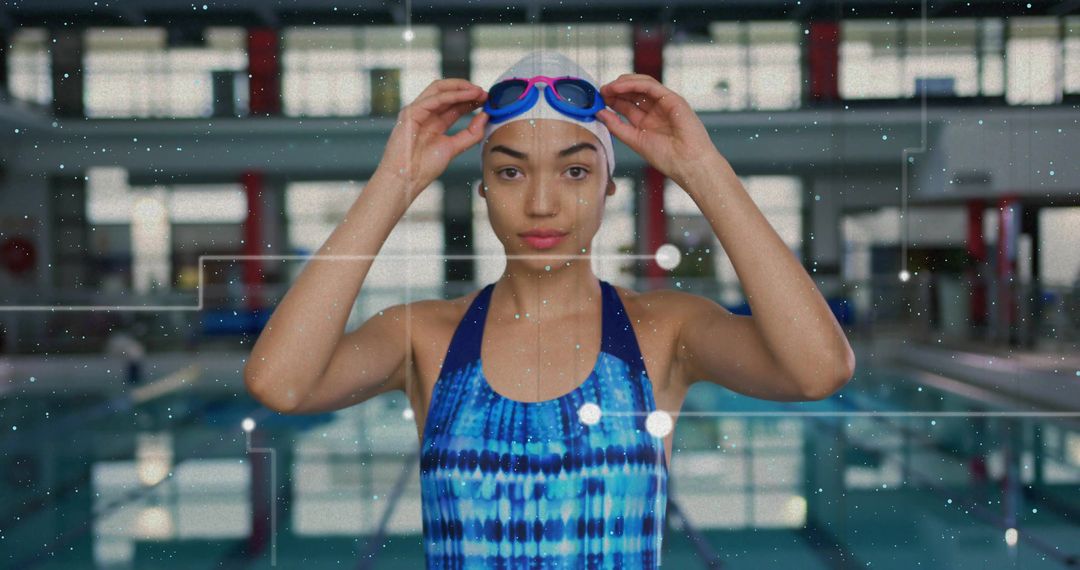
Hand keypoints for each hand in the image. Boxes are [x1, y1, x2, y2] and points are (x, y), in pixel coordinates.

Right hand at [376, 78, 488, 198]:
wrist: (406, 179)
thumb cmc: (424, 168)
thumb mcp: (454, 147)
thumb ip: (471, 133)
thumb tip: (485, 116)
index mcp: (434, 122)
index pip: (454, 104)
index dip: (471, 100)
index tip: (488, 100)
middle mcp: (425, 114)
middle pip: (447, 93)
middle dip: (467, 90)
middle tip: (485, 93)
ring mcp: (416, 111)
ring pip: (439, 89)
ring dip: (461, 88)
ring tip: (479, 91)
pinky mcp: (411, 112)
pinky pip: (434, 98)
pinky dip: (453, 95)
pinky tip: (468, 96)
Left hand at [596, 74, 716, 188]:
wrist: (688, 164)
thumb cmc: (667, 158)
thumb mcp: (635, 140)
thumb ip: (617, 126)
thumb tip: (599, 113)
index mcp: (647, 121)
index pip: (627, 104)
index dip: (612, 99)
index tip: (598, 99)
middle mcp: (656, 110)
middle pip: (633, 92)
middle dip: (615, 90)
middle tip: (601, 91)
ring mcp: (665, 103)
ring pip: (641, 85)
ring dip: (623, 84)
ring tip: (608, 87)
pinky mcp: (673, 99)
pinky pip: (650, 86)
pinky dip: (634, 84)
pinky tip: (620, 86)